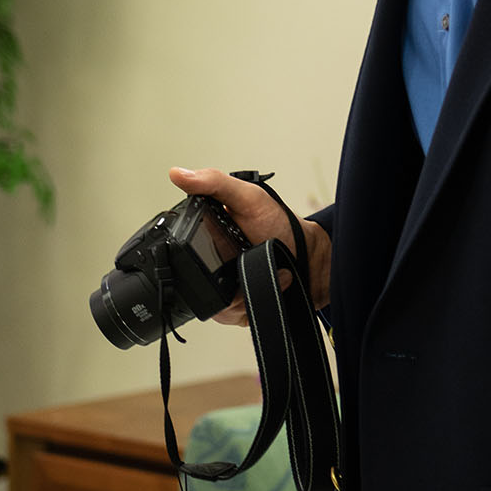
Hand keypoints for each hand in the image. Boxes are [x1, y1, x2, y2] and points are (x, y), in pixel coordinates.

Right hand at [168, 166, 331, 322]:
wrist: (313, 259)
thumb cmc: (282, 225)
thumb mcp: (249, 198)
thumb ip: (215, 183)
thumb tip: (178, 174)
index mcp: (206, 235)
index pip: (179, 248)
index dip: (188, 251)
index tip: (219, 245)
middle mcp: (210, 262)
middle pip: (191, 282)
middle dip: (217, 277)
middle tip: (246, 258)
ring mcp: (222, 287)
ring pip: (210, 303)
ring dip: (237, 292)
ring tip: (262, 269)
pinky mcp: (236, 308)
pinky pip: (228, 316)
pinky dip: (248, 305)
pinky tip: (267, 286)